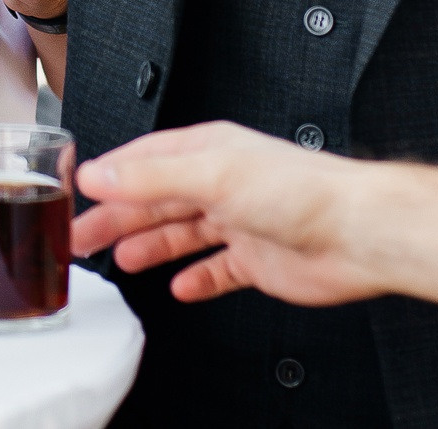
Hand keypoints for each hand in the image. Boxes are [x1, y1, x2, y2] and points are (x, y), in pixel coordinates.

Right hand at [71, 121, 392, 307]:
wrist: (357, 233)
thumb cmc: (301, 191)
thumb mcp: (211, 175)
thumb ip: (150, 177)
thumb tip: (99, 174)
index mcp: (209, 152)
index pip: (145, 160)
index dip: (111, 176)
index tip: (80, 191)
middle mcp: (223, 183)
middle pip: (157, 201)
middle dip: (118, 218)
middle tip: (83, 237)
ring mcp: (240, 222)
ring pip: (182, 234)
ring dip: (149, 247)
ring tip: (120, 260)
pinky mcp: (259, 260)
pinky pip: (217, 270)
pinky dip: (196, 278)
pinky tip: (180, 287)